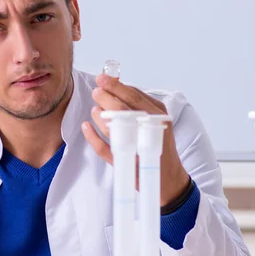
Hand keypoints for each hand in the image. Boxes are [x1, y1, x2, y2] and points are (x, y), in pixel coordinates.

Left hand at [82, 73, 189, 206]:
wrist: (167, 177)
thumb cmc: (158, 143)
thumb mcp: (154, 118)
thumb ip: (136, 101)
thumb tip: (113, 82)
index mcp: (157, 114)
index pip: (133, 95)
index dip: (114, 85)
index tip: (101, 78)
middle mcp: (150, 128)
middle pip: (122, 109)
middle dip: (105, 98)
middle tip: (95, 92)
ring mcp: (137, 146)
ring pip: (112, 127)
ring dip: (98, 116)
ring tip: (94, 111)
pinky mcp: (125, 162)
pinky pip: (104, 148)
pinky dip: (92, 137)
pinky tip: (86, 127)